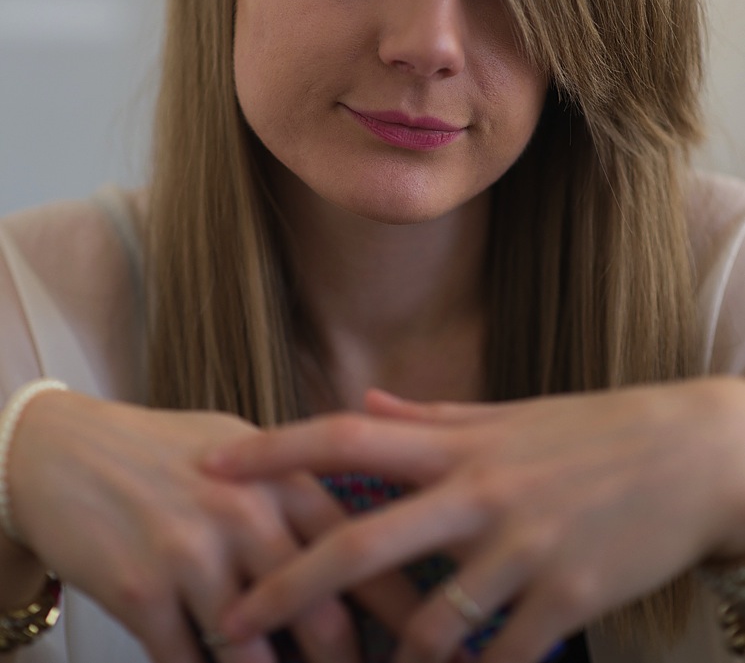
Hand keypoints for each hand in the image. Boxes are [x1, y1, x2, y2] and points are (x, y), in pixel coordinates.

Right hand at [7, 389, 418, 662]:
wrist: (70, 451)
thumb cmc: (166, 451)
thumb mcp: (243, 447)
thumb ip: (300, 486)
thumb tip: (368, 530)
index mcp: (283, 477)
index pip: (362, 547)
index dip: (402, 606)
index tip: (432, 639)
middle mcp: (246, 514)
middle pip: (324, 614)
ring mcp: (192, 555)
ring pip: (257, 655)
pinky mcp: (141, 593)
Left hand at [203, 377, 744, 662]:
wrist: (687, 455)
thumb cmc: (587, 433)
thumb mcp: (505, 416)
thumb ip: (428, 417)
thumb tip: (364, 406)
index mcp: (458, 444)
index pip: (345, 437)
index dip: (274, 452)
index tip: (213, 467)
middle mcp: (479, 492)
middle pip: (361, 544)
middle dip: (288, 588)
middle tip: (232, 622)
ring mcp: (522, 549)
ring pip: (427, 625)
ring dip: (388, 662)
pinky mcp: (567, 598)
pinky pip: (500, 658)